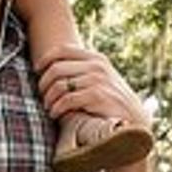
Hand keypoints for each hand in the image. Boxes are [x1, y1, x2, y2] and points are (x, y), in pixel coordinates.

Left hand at [37, 47, 151, 134]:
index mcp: (96, 58)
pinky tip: (55, 114)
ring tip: (49, 108)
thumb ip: (83, 70)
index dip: (45, 59)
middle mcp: (97, 66)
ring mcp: (97, 80)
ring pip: (58, 85)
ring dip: (48, 99)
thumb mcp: (101, 79)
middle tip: (42, 96)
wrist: (135, 122)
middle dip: (43, 84)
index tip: (37, 71)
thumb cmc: (113, 102)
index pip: (62, 49)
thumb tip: (53, 66)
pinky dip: (56, 108)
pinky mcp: (97, 97)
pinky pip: (66, 100)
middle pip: (56, 68)